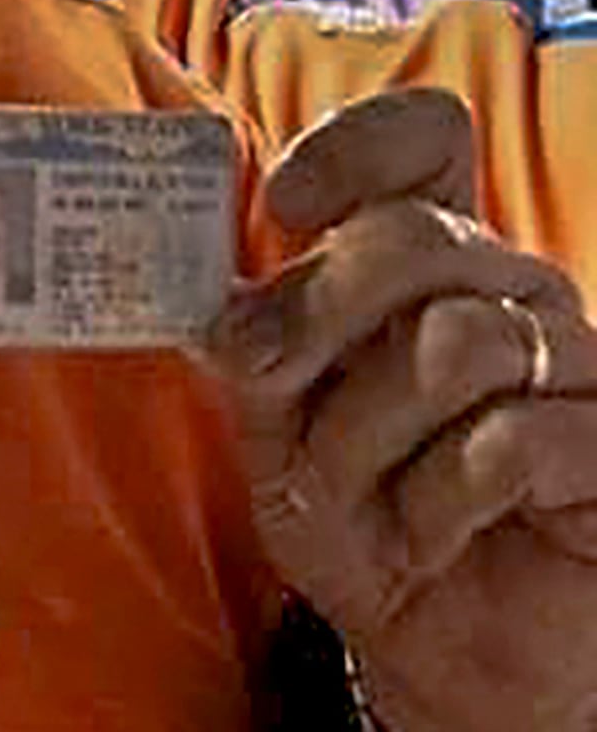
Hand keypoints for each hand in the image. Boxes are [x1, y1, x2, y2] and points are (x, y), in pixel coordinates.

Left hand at [197, 87, 596, 731]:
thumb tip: (224, 298)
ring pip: (455, 342)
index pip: (425, 140)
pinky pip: (514, 439)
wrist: (446, 644)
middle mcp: (509, 292)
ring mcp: (572, 365)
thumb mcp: (278, 423)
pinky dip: (440, 500)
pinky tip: (429, 536)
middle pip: (414, 238)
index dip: (355, 149)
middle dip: (315, 319)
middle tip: (268, 384)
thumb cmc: (363, 516)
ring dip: (367, 435)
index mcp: (428, 262)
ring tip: (355, 497)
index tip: (283, 204)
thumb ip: (255, 341)